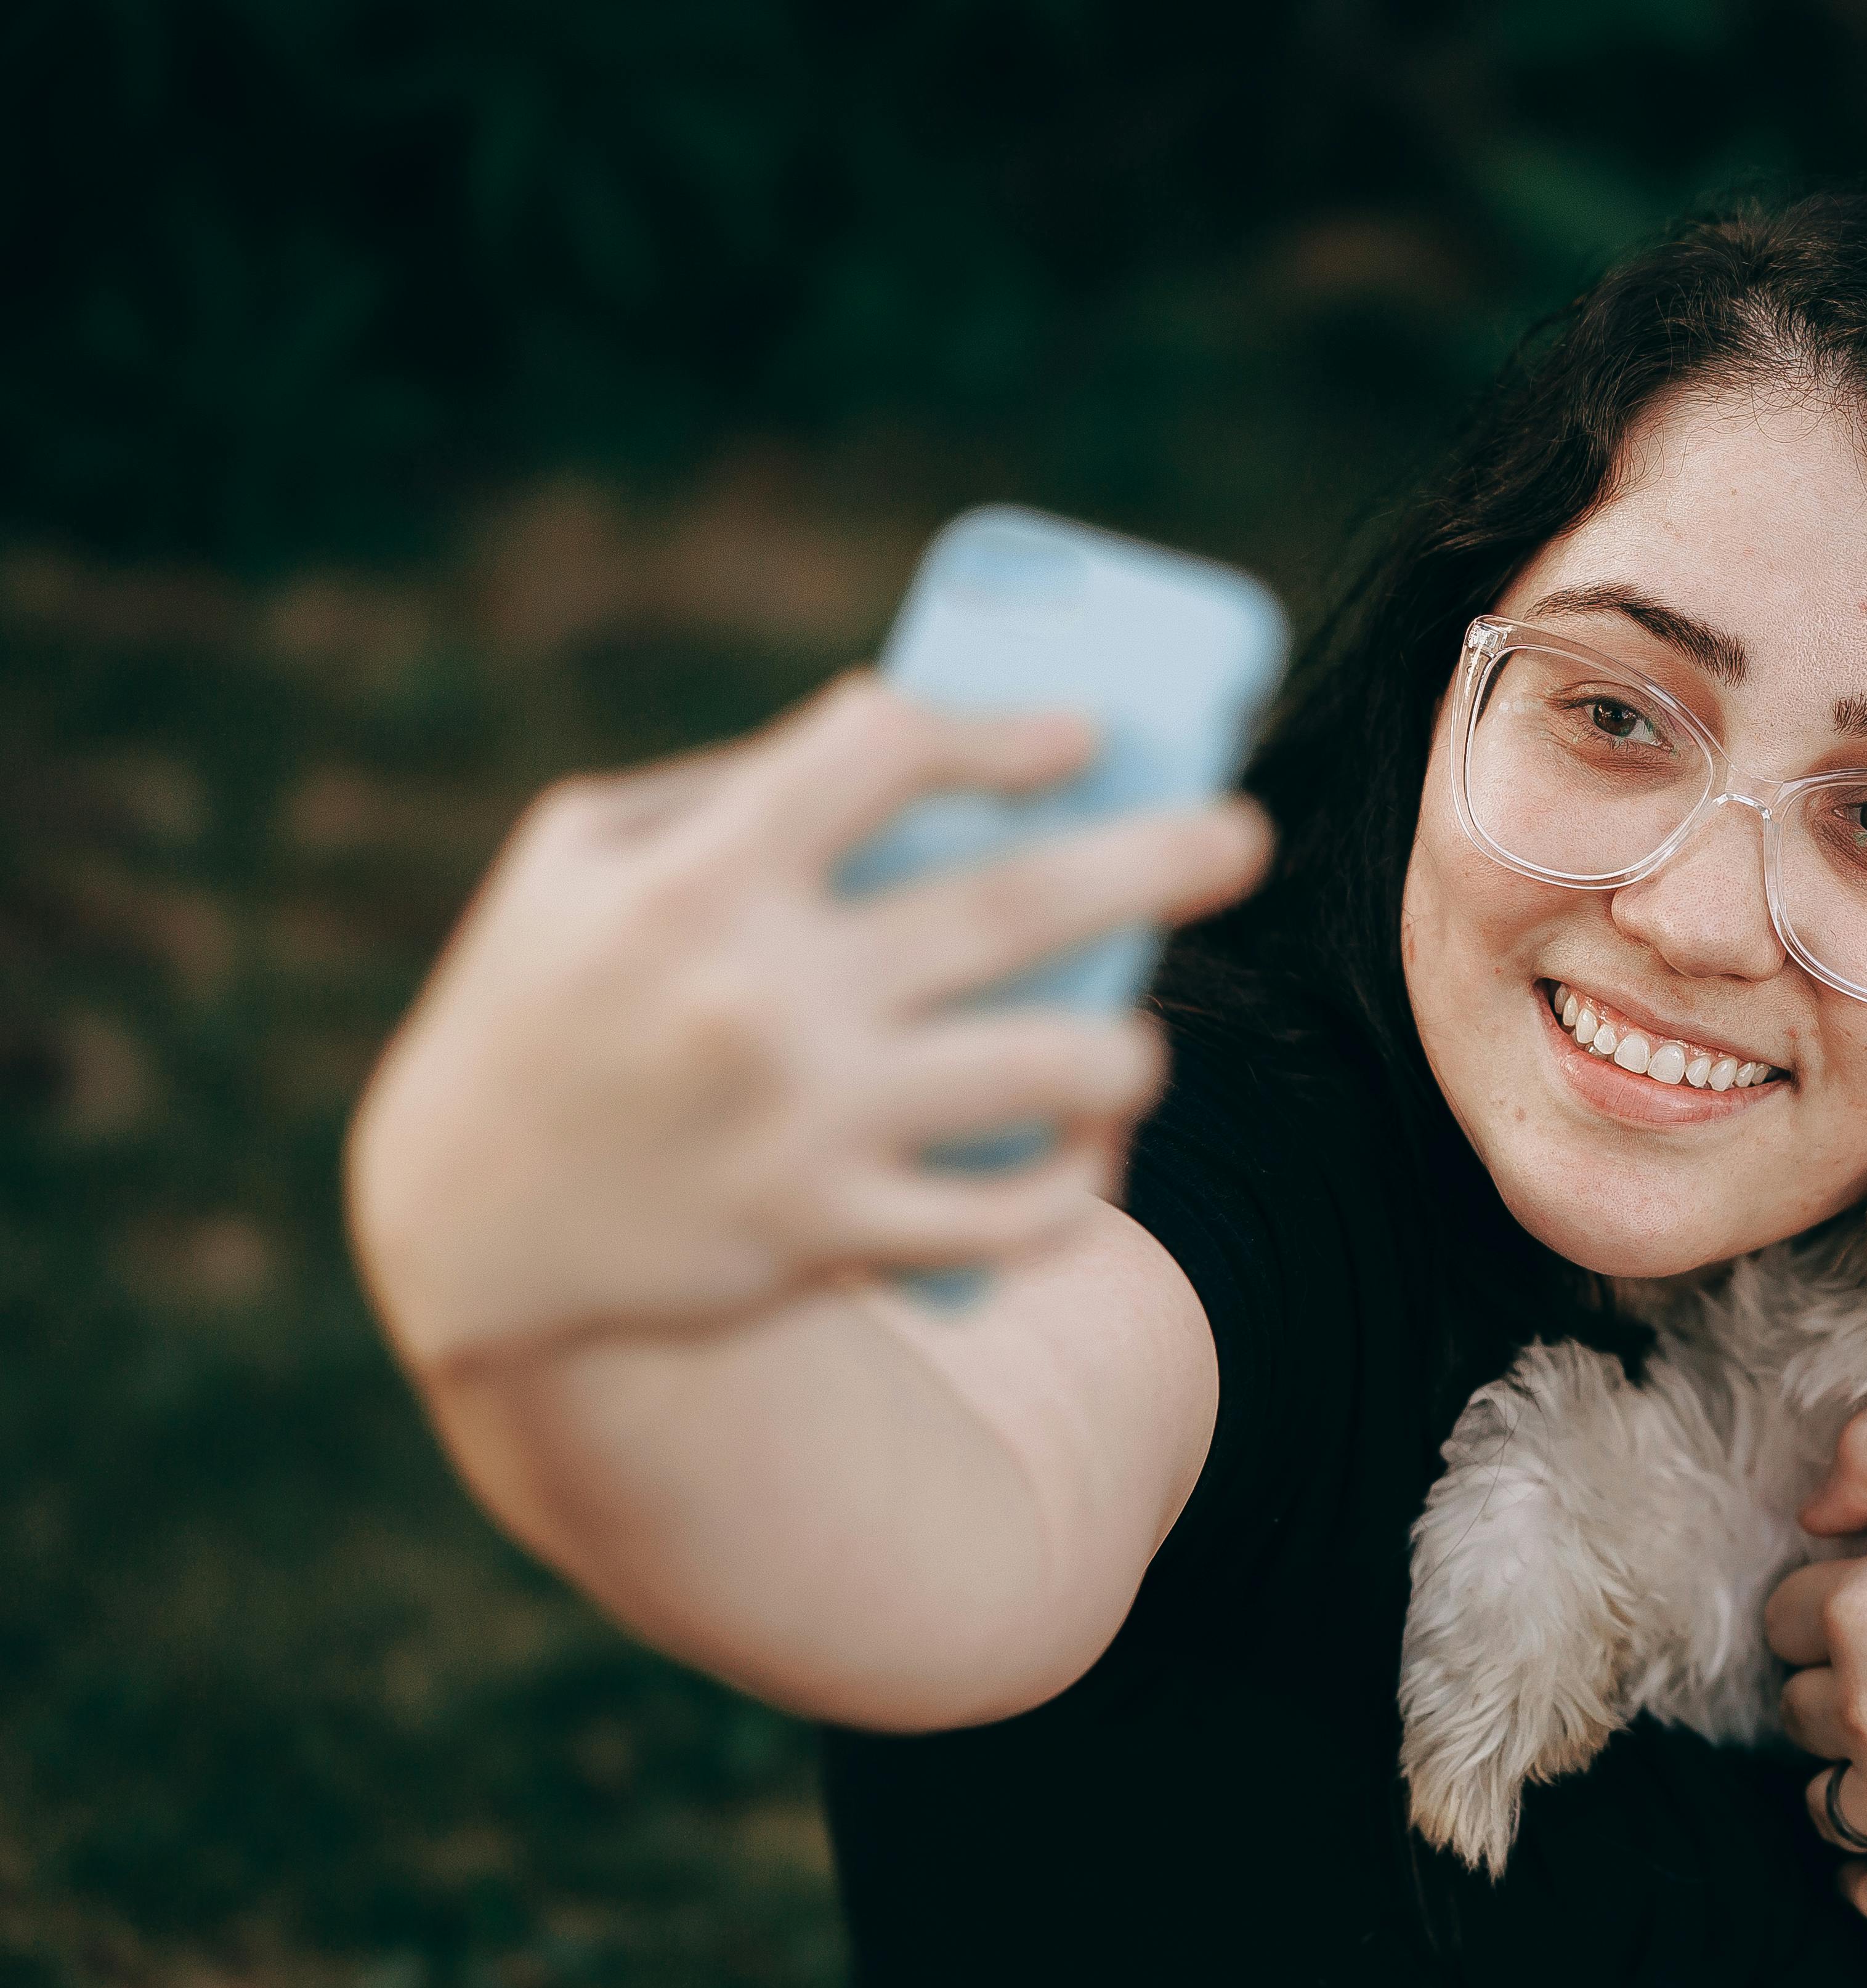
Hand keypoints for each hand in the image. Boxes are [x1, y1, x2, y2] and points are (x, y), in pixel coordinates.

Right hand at [346, 672, 1270, 1369]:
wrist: (462, 1226)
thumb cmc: (542, 1001)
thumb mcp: (582, 860)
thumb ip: (732, 785)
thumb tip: (901, 713)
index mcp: (695, 881)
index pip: (884, 754)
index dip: (999, 732)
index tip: (1084, 737)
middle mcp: (762, 999)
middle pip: (1012, 905)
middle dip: (1156, 859)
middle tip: (1247, 835)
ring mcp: (804, 1127)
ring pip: (1041, 1075)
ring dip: (1132, 1050)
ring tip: (1146, 1037)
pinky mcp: (828, 1239)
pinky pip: (1006, 1218)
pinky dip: (1075, 1184)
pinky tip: (1097, 1150)